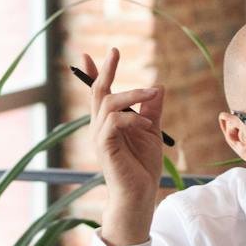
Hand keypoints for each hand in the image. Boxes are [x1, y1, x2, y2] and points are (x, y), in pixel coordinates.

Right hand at [84, 48, 165, 245]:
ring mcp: (100, 136)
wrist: (139, 194)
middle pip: (98, 92)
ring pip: (108, 103)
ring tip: (152, 93)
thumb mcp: (152, 132)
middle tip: (115, 51)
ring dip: (132, 94)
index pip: (98, 94)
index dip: (92, 73)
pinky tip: (146, 124)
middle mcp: (100, 127)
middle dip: (105, 70)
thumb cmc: (143, 167)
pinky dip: (131, 117)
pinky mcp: (105, 147)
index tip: (86, 55)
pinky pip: (113, 122)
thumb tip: (159, 87)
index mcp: (108, 122)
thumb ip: (152, 110)